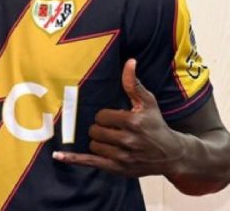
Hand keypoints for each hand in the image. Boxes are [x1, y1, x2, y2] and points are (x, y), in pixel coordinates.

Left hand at [53, 59, 185, 177]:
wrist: (171, 154)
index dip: (105, 116)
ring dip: (98, 141)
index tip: (115, 118)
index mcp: (132, 122)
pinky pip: (90, 162)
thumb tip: (129, 61)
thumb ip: (133, 84)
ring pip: (93, 145)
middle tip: (112, 129)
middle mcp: (127, 140)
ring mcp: (122, 157)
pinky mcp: (117, 168)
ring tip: (111, 140)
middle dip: (100, 128)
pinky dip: (73, 159)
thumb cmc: (156, 125)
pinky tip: (58, 156)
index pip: (101, 116)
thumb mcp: (148, 103)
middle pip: (95, 131)